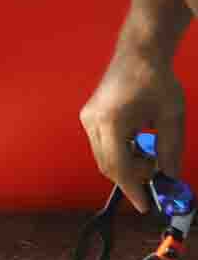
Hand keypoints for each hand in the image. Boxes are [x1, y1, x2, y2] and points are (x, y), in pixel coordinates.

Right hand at [81, 45, 185, 214]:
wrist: (139, 54)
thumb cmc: (157, 80)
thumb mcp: (172, 117)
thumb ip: (170, 150)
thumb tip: (169, 177)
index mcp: (112, 122)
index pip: (119, 167)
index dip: (132, 189)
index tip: (144, 206)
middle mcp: (93, 122)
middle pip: (108, 165)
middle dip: (132, 177)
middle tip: (155, 175)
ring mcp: (88, 118)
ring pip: (104, 157)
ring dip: (126, 165)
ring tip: (150, 155)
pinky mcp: (89, 116)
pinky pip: (101, 146)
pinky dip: (120, 154)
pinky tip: (138, 145)